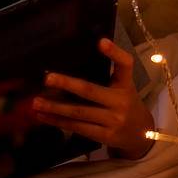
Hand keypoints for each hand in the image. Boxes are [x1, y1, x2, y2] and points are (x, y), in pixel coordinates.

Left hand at [34, 39, 152, 158]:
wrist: (141, 136)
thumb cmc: (125, 104)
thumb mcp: (122, 87)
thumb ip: (104, 75)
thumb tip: (67, 62)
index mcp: (125, 84)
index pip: (125, 65)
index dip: (114, 53)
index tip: (101, 41)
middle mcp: (120, 101)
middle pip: (90, 91)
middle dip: (66, 84)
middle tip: (47, 78)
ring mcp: (113, 120)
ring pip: (79, 112)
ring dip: (55, 107)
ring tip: (35, 102)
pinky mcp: (105, 136)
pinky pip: (77, 127)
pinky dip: (58, 122)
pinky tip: (42, 116)